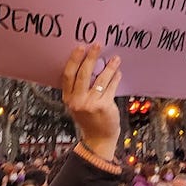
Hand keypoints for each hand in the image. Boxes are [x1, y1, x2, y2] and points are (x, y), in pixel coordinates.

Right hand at [61, 45, 121, 159]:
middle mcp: (77, 101)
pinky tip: (118, 72)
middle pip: (83, 74)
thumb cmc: (89, 120)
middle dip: (90, 58)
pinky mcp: (104, 106)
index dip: (74, 60)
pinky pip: (111, 87)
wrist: (98, 139)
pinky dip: (115, 78)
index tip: (80, 47)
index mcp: (68, 99)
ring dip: (108, 67)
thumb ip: (79, 89)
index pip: (68, 75)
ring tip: (115, 58)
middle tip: (97, 45)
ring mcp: (90, 104)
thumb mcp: (77, 105)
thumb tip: (90, 65)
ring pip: (100, 79)